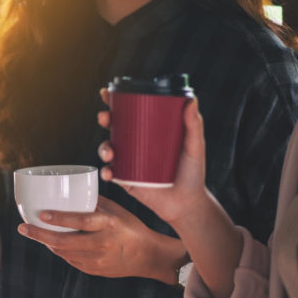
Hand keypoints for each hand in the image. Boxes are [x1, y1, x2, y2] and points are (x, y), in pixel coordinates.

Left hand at [17, 196, 186, 282]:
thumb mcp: (116, 210)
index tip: (41, 214)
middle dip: (39, 235)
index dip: (60, 219)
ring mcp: (97, 260)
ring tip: (33, 233)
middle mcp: (102, 243)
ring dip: (47, 242)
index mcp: (109, 224)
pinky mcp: (94, 270)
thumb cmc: (130, 227)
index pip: (81, 221)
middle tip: (22, 228)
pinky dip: (60, 251)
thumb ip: (94, 202)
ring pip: (64, 252)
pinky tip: (53, 243)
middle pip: (65, 242)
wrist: (148, 257)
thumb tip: (71, 190)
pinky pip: (70, 260)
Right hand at [97, 89, 208, 224]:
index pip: (130, 113)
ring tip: (110, 151)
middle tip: (105, 117)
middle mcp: (136, 145)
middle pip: (114, 127)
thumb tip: (191, 99)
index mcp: (149, 132)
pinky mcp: (126, 180)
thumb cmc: (193, 173)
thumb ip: (194, 124)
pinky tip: (109, 172)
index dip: (115, 102)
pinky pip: (110, 173)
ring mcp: (129, 162)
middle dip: (105, 119)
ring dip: (103, 147)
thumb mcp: (194, 146)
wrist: (186, 204)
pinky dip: (106, 171)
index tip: (106, 93)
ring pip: (108, 149)